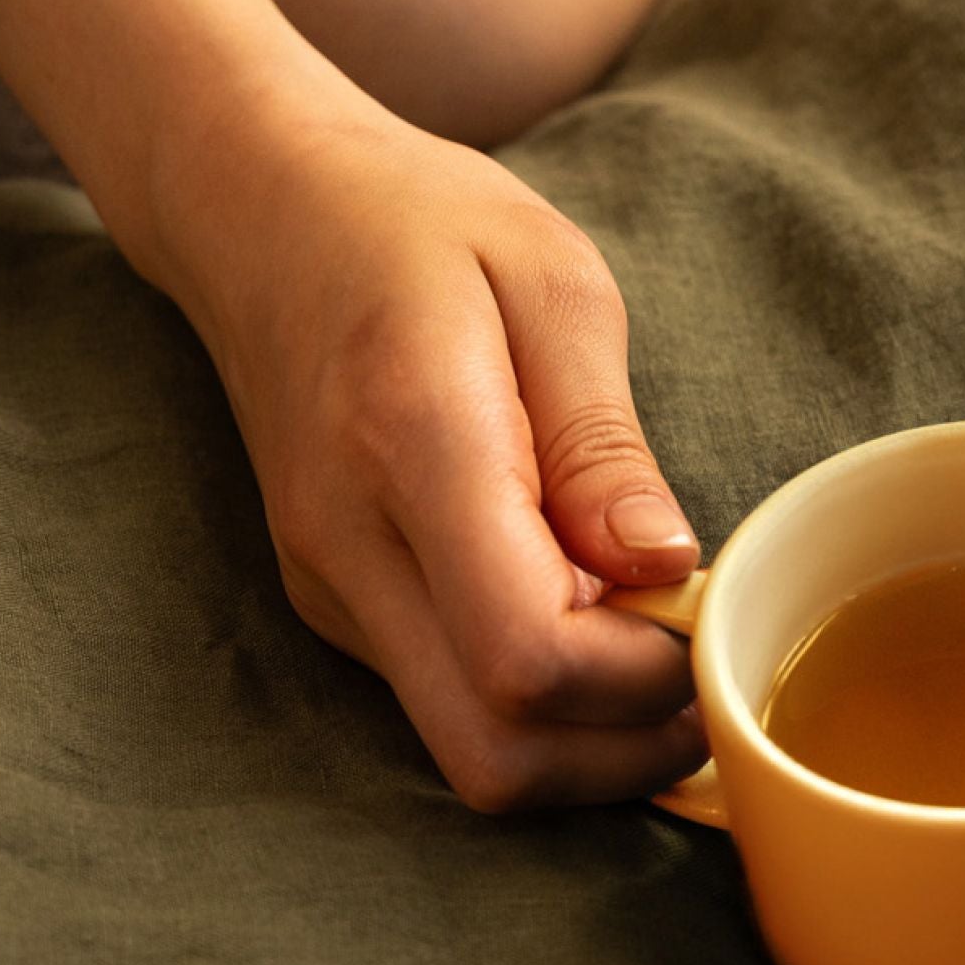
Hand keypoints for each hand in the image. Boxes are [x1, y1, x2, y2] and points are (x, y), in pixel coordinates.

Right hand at [163, 87, 708, 811]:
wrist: (258, 211)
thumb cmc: (418, 224)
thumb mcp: (552, 283)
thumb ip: (604, 442)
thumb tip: (667, 568)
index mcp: (415, 447)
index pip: (528, 656)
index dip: (640, 677)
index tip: (706, 613)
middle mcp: (352, 547)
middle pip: (495, 753)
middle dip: (623, 747)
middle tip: (703, 665)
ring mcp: (331, 588)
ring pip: (469, 752)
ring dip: (585, 738)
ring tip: (655, 641)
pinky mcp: (333, 601)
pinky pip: (445, 703)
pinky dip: (536, 703)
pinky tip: (588, 620)